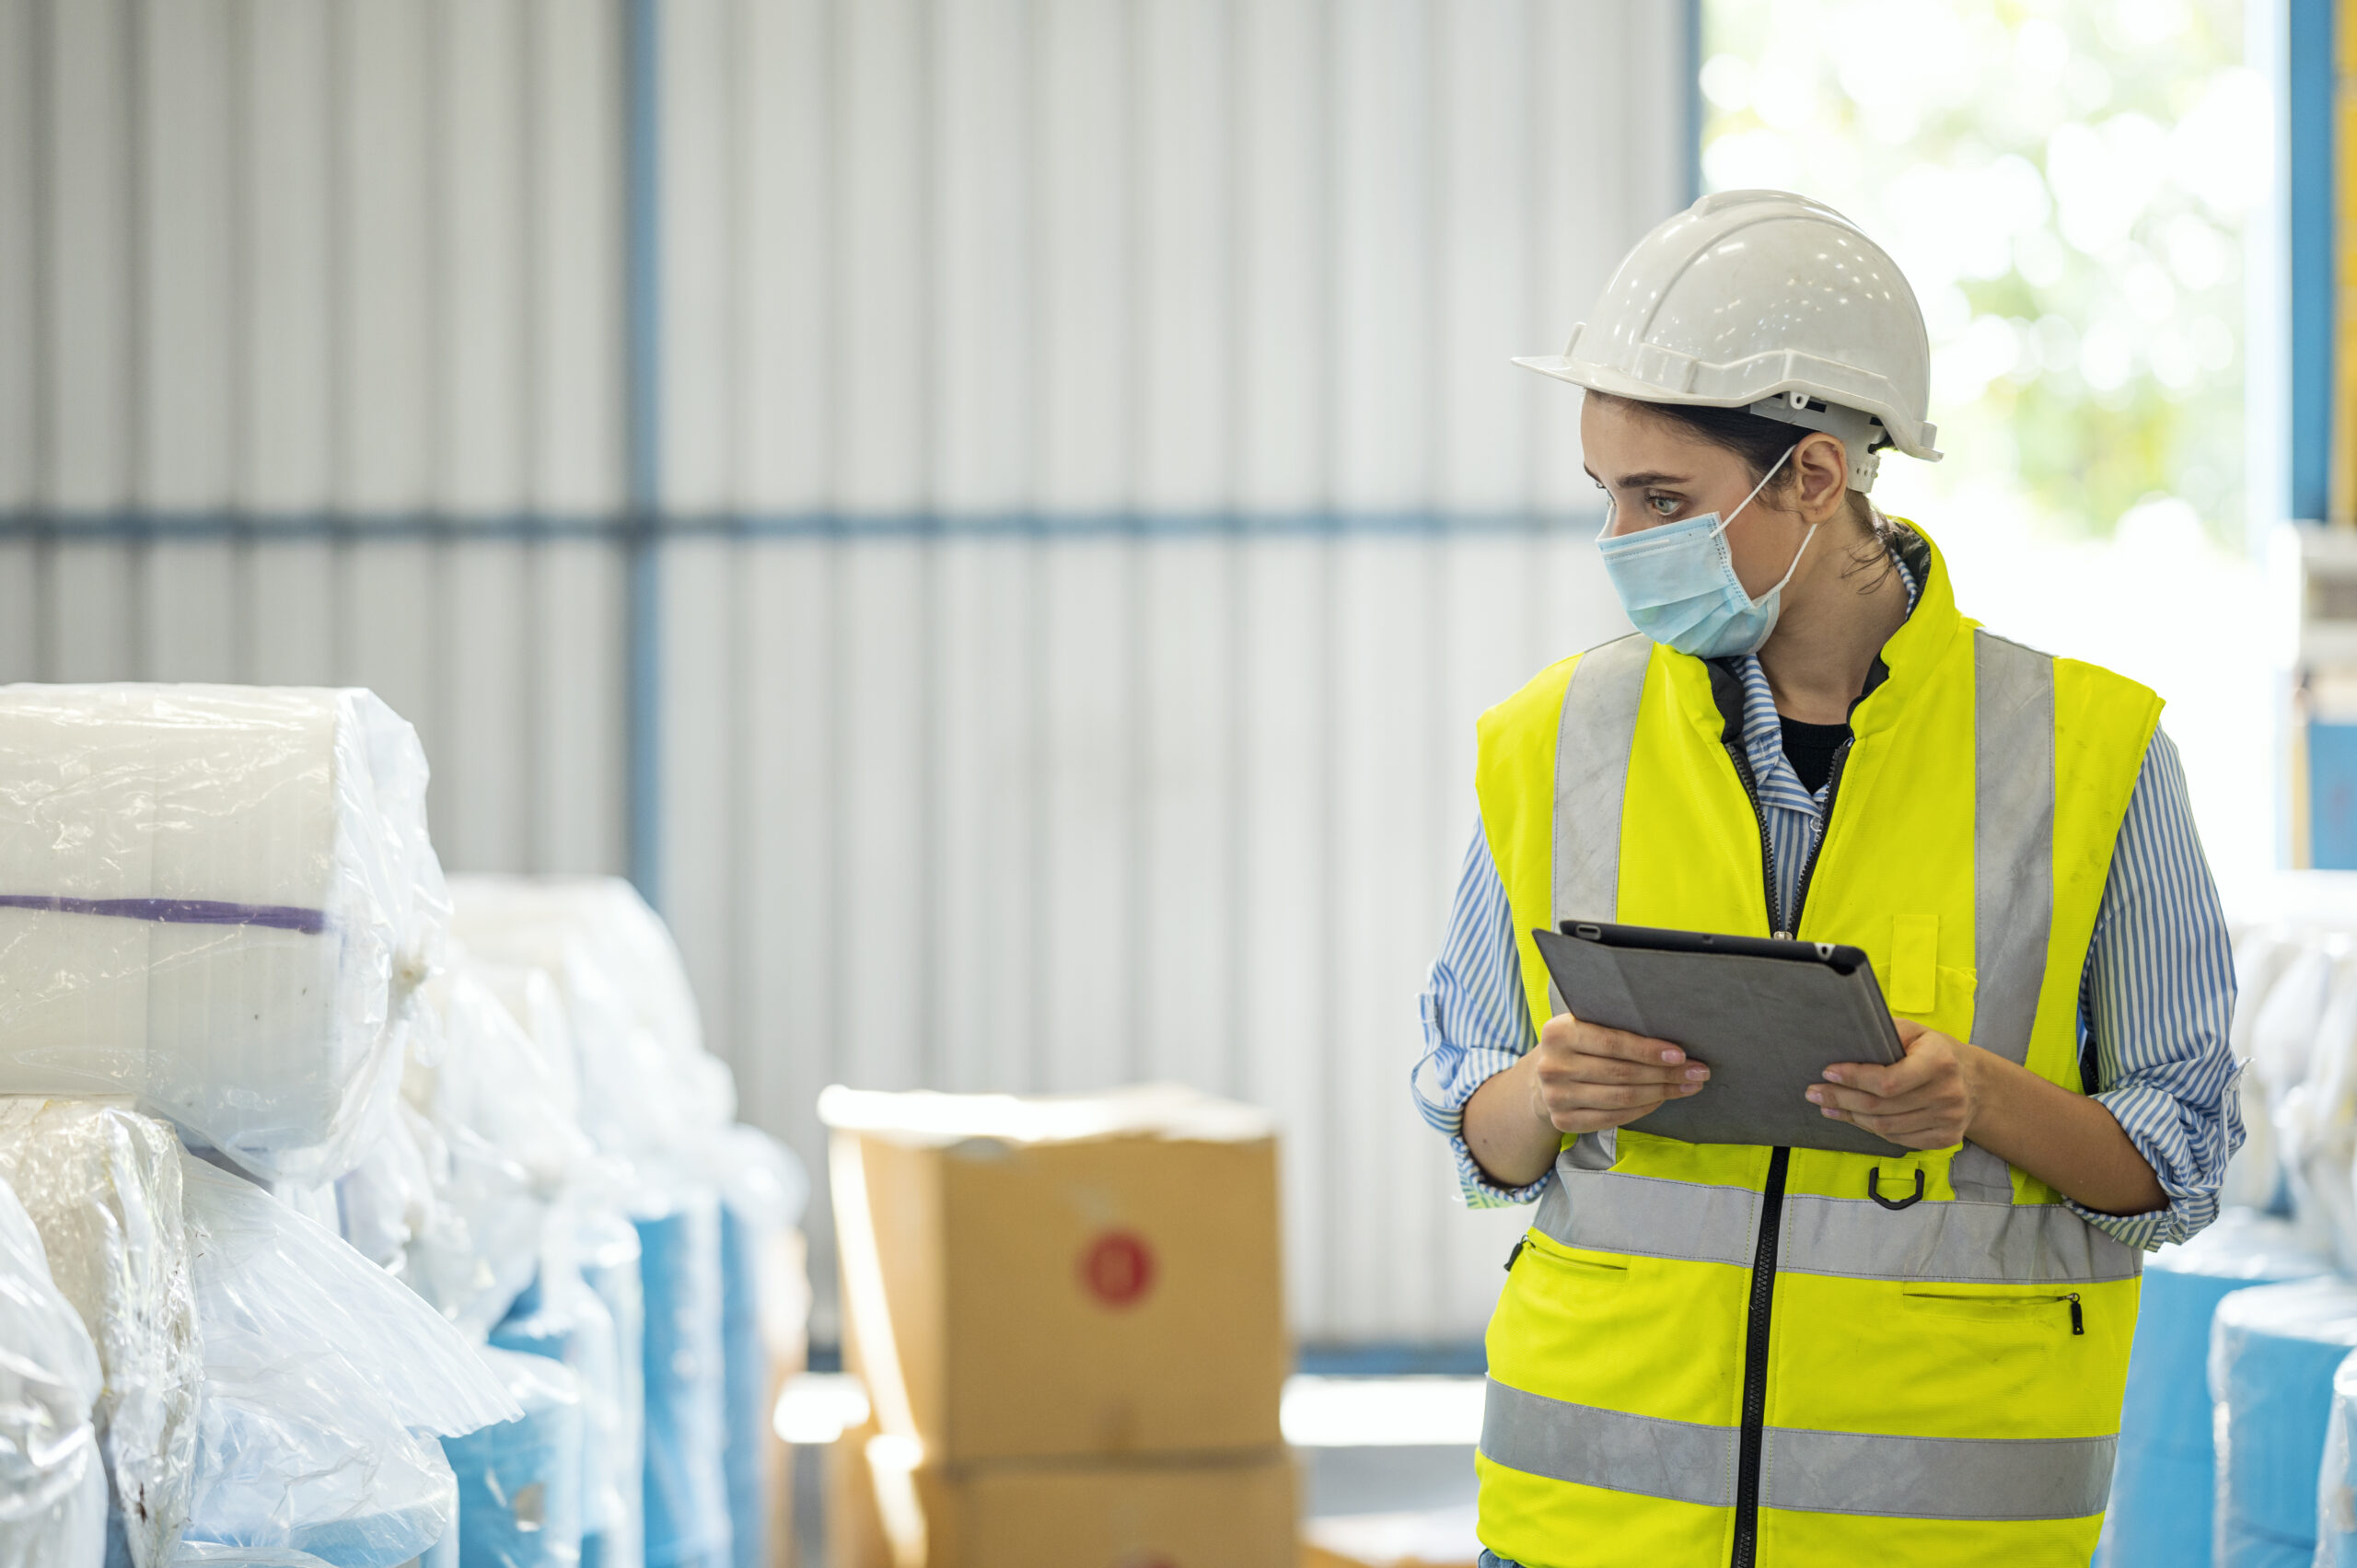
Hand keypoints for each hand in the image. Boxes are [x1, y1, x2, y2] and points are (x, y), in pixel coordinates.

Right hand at [1527, 1013, 1709, 1134]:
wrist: (1541, 1079)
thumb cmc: (1577, 1046)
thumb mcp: (1584, 1026)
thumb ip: (1613, 1026)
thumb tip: (1670, 1035)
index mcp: (1558, 1033)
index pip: (1612, 1043)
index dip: (1649, 1050)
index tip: (1681, 1054)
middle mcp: (1553, 1066)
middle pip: (1622, 1073)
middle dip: (1666, 1073)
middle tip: (1697, 1071)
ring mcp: (1556, 1097)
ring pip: (1622, 1098)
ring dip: (1662, 1092)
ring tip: (1688, 1086)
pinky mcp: (1563, 1121)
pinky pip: (1613, 1118)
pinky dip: (1643, 1109)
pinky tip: (1661, 1100)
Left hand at [1807, 1020, 1983, 1149]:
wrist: (1975, 1082)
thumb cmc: (1935, 1051)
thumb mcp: (1915, 1032)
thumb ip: (1884, 1033)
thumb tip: (1843, 1036)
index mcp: (1940, 1062)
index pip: (1889, 1081)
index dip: (1854, 1079)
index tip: (1828, 1072)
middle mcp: (1948, 1094)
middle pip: (1882, 1107)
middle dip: (1841, 1099)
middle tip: (1814, 1093)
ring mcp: (1949, 1120)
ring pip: (1886, 1127)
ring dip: (1851, 1117)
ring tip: (1827, 1106)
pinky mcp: (1945, 1139)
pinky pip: (1898, 1139)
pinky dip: (1871, 1129)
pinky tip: (1853, 1118)